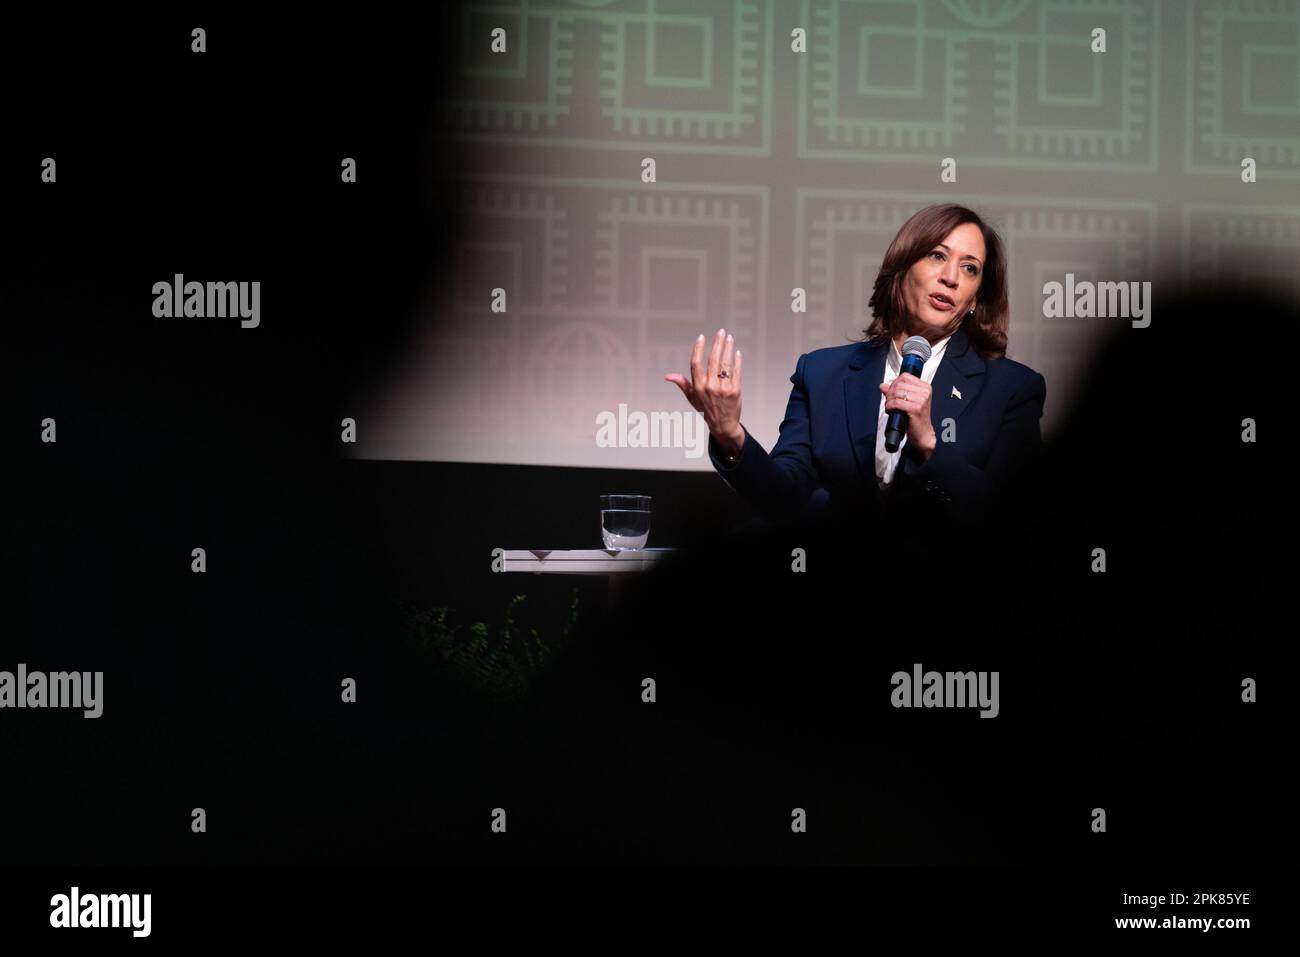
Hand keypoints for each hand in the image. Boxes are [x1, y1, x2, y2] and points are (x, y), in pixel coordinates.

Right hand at [664, 328, 743, 451]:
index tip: (701, 337)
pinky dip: (737, 361)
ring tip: (730, 338)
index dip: (698, 349)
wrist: (723, 425)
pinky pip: (736, 371)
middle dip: (718, 343)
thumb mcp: (692, 397)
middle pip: (713, 360)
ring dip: (728, 348)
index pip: (696, 363)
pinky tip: (737, 352)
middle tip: (721, 332)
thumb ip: (682, 383)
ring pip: (726, 364)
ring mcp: (724, 388)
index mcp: (698, 387)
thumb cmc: (706, 409)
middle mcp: (710, 387)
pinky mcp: (735, 390)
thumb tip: (667, 376)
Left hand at [879, 373, 935, 457]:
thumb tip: (883, 385)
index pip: (905, 377)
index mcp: (925, 387)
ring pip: (896, 393)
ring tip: (890, 407)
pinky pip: (896, 402)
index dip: (894, 383)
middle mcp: (925, 392)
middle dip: (889, 393)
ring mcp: (921, 400)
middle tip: (889, 401)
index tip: (891, 391)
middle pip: (899, 384)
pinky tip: (891, 410)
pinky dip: (889, 406)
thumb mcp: (908, 402)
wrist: (923, 434)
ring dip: (889, 400)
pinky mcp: (915, 408)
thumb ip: (896, 392)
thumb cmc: (917, 419)